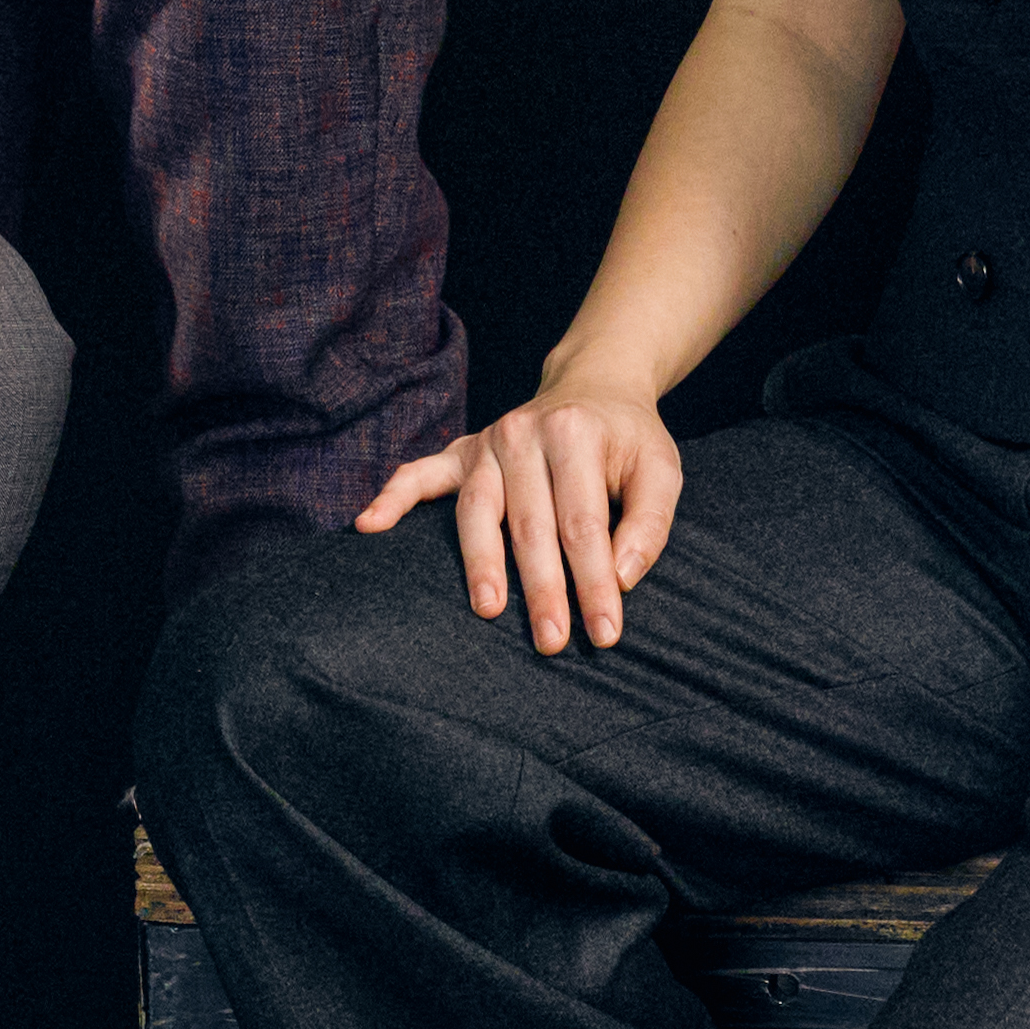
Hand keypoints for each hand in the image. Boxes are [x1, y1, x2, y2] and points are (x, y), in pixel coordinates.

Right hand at [358, 381, 678, 653]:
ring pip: (477, 510)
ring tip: (489, 608)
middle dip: (542, 588)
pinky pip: (420, 474)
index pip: (583, 522)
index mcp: (575, 433)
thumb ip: (650, 522)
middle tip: (551, 642)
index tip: (605, 632)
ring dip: (480, 563)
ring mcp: (487, 442)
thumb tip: (623, 575)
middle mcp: (523, 432)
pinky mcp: (462, 451)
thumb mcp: (661, 468)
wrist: (593, 385)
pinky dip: (392, 498)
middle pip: (530, 524)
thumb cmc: (628, 440)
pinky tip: (369, 525)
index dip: (594, 581)